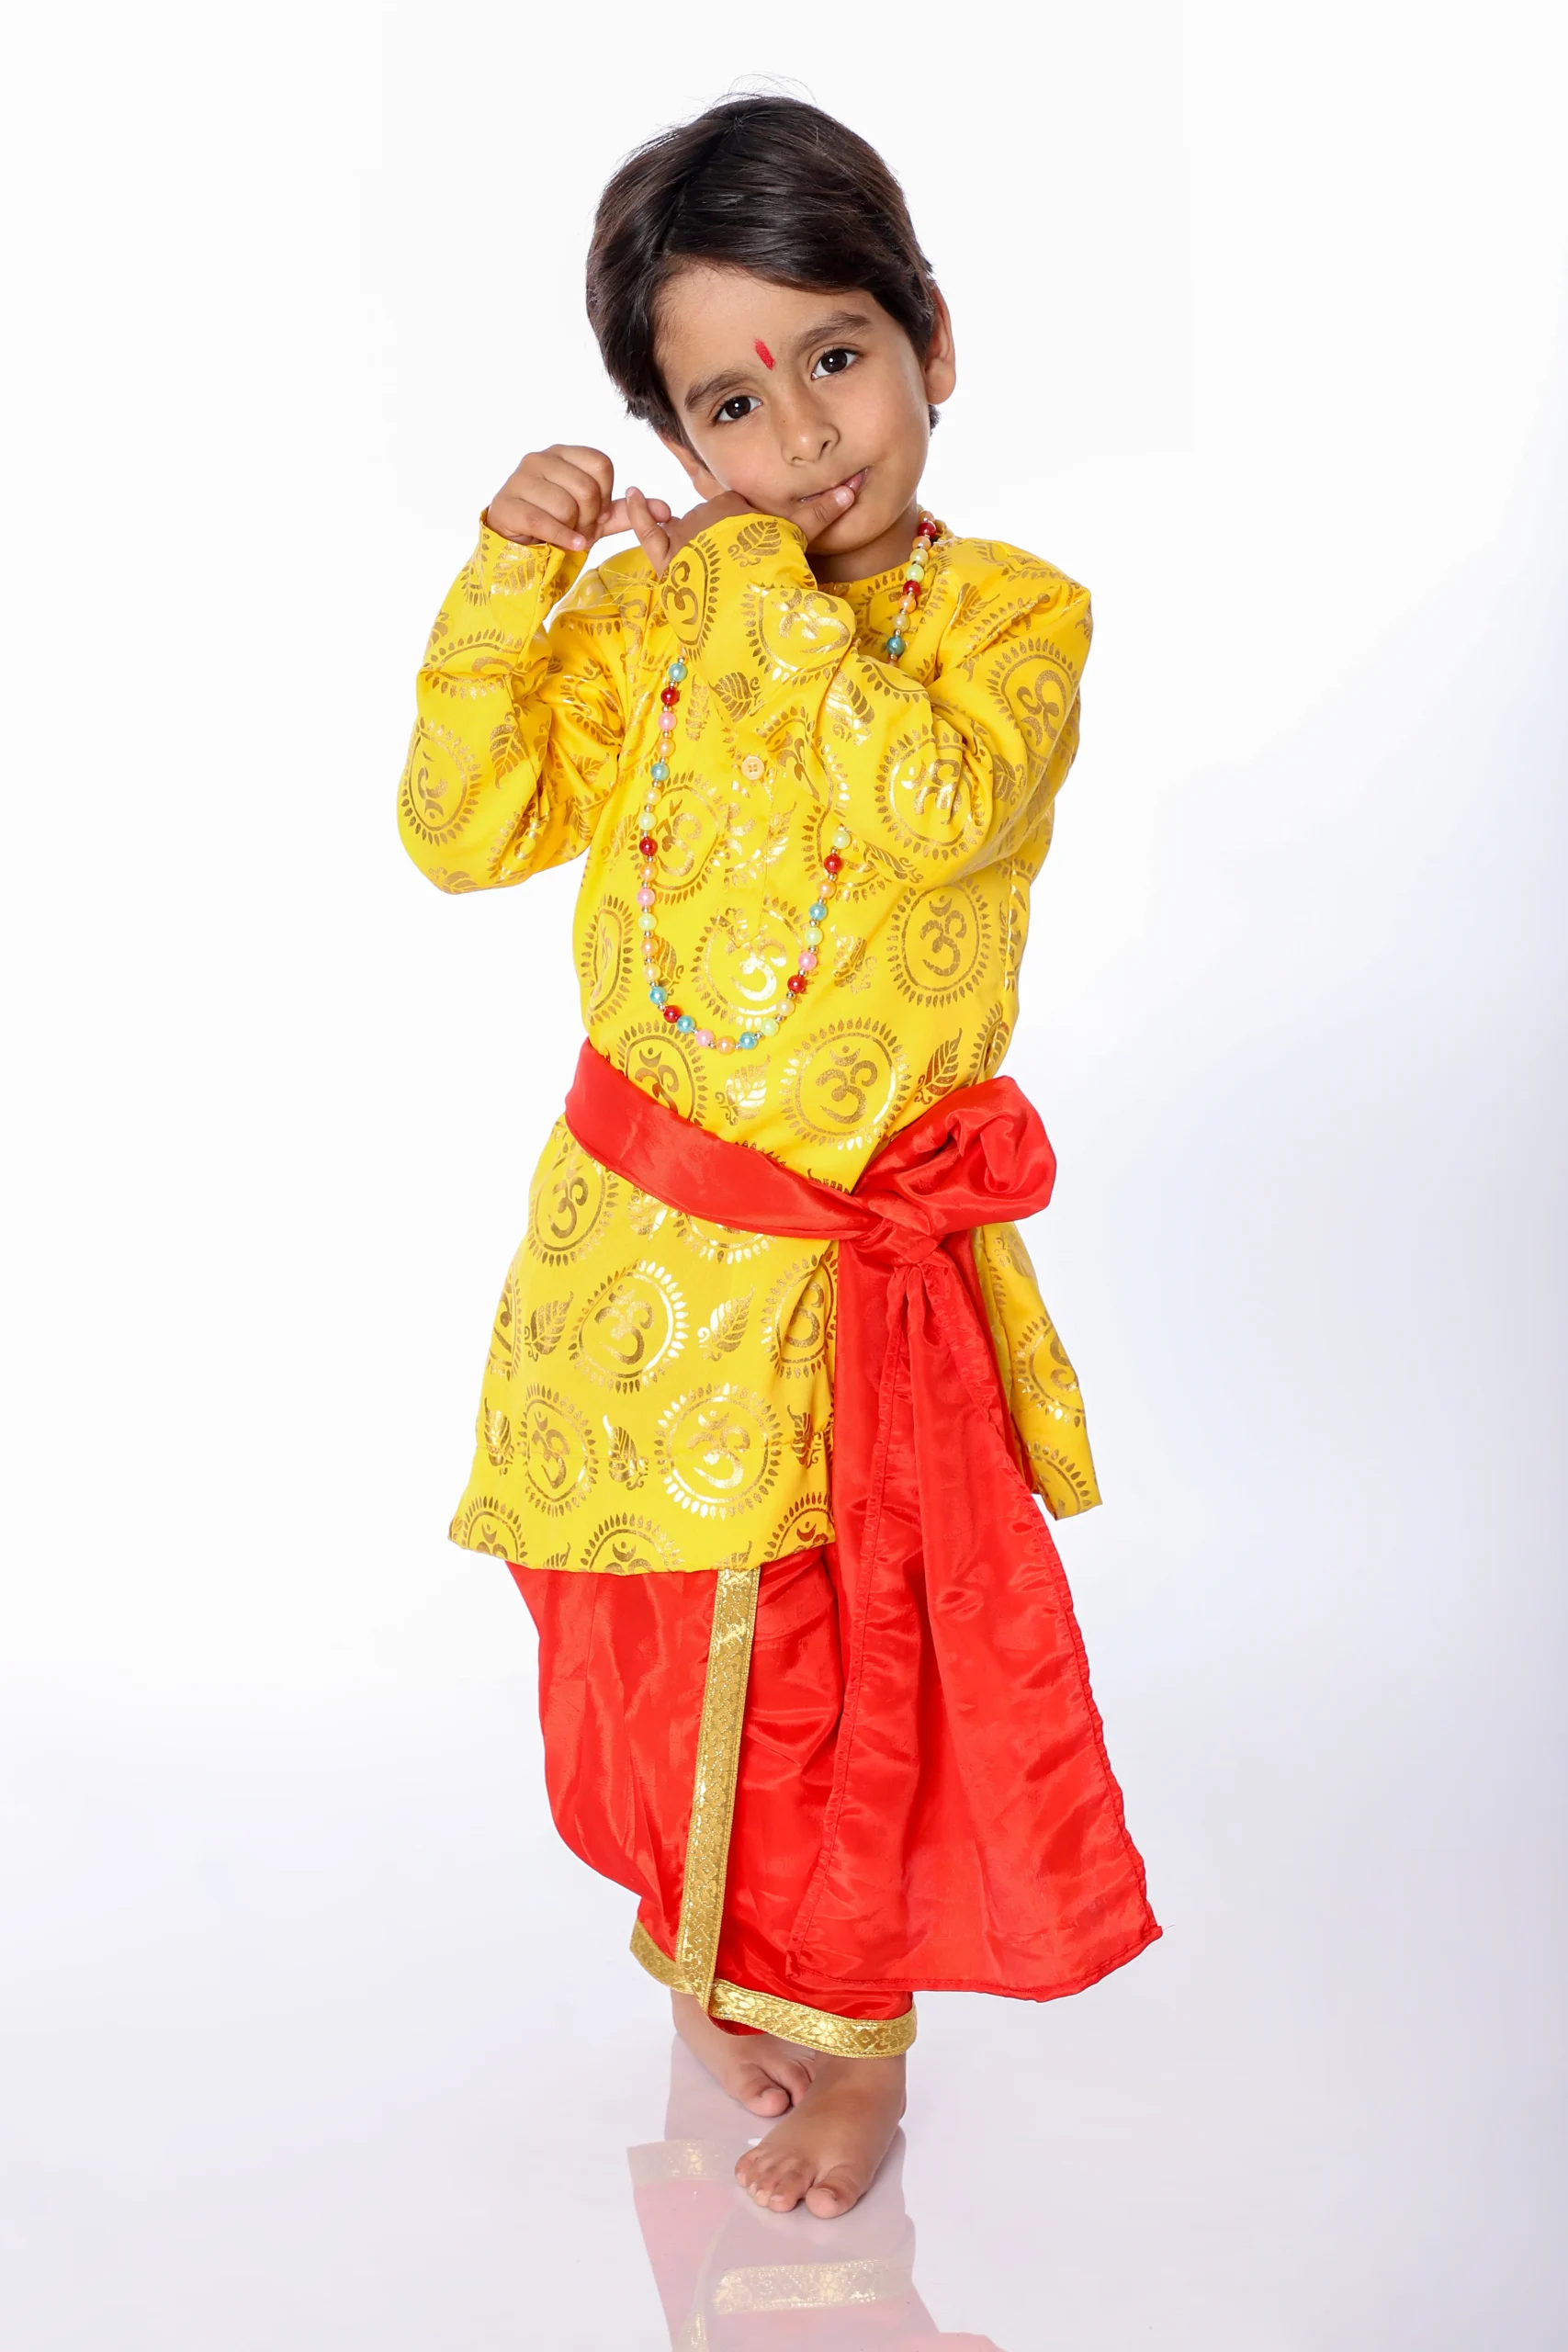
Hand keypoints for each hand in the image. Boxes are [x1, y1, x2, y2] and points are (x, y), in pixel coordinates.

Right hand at [485, 444, 671, 552]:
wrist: (517, 541)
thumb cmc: (558, 523)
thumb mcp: (595, 518)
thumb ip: (627, 512)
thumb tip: (666, 511)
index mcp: (564, 453)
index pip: (601, 465)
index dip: (605, 495)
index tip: (596, 512)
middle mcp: (541, 458)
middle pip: (586, 487)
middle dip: (590, 516)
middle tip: (581, 527)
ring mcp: (520, 478)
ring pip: (565, 505)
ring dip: (572, 528)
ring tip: (566, 533)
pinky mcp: (507, 504)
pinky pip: (543, 521)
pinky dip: (563, 538)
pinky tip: (570, 544)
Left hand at [624, 472, 861, 575]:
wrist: (753, 601)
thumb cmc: (779, 567)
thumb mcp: (803, 535)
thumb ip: (825, 510)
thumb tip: (854, 485)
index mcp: (736, 505)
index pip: (733, 511)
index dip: (743, 533)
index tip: (753, 552)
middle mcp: (707, 514)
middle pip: (709, 523)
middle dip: (719, 543)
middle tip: (735, 571)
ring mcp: (685, 537)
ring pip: (684, 532)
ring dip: (692, 545)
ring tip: (709, 571)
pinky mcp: (668, 561)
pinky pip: (648, 532)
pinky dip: (639, 514)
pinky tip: (632, 495)